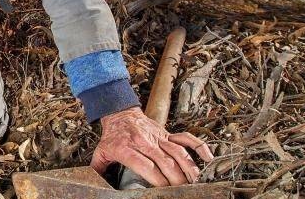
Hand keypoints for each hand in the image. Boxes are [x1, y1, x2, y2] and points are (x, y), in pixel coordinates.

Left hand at [91, 107, 212, 186]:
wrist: (119, 113)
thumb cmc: (112, 136)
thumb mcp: (101, 152)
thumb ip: (99, 168)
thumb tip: (96, 181)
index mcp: (127, 148)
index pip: (146, 166)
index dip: (157, 180)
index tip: (163, 191)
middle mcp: (145, 142)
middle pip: (165, 162)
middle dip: (175, 179)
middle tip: (182, 191)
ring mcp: (158, 137)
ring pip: (178, 152)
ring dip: (188, 168)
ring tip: (195, 182)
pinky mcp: (167, 133)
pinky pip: (186, 138)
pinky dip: (199, 147)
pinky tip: (208, 158)